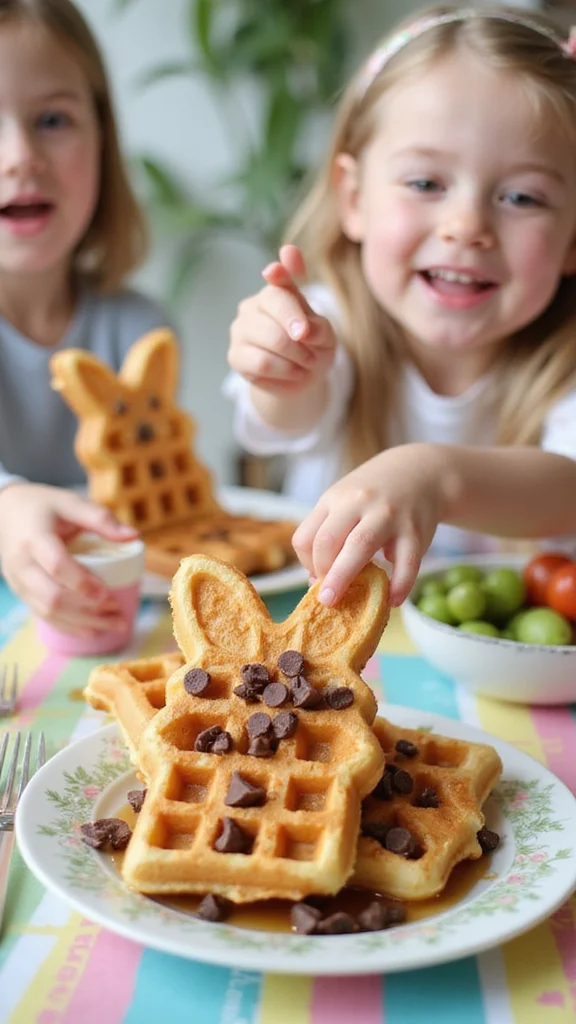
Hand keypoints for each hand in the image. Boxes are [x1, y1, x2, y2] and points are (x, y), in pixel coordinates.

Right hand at [0, 483, 138, 635]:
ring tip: (114, 625)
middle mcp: (22, 563)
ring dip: (83, 623)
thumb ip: (100, 518)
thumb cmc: (41, 505)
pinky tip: (92, 631)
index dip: (82, 582)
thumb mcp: (69, 502)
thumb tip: (133, 536)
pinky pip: (43, 615)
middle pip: (52, 596)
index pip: (56, 566)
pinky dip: (68, 626)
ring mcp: (19, 581)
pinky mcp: (21, 591)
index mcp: (35, 538)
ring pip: (48, 611)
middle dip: (88, 610)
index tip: (107, 593)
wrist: (5, 510)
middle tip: (118, 612)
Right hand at [228, 244, 336, 394]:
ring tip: (305, 363)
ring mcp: (240, 329)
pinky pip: (262, 362)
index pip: (278, 279)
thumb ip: (318, 326)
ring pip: (272, 337)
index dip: (279, 273)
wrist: (301, 379)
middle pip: (275, 304)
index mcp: (275, 290)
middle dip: (302, 332)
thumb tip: (304, 331)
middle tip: (314, 352)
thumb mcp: (325, 335)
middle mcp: (253, 305)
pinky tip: (293, 372)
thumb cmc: (313, 348)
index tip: (275, 270)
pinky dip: (285, 370)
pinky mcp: (235, 355)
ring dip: (297, 355)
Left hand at [292, 444, 447, 607]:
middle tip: (326, 599)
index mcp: (334, 499)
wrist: (421, 471)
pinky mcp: (415, 530)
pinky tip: (392, 600)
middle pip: (328, 541)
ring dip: (346, 578)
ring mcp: (387, 515)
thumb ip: (330, 534)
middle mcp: (358, 503)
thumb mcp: (345, 502)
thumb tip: (317, 580)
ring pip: (361, 547)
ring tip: (342, 604)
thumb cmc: (374, 496)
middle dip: (322, 574)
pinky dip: (398, 586)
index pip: (306, 537)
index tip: (318, 578)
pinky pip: (406, 563)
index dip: (307, 564)